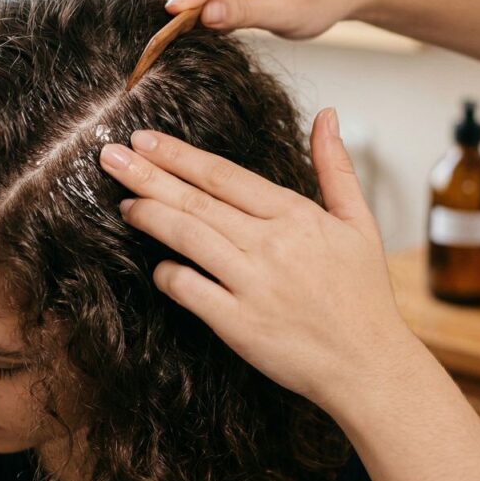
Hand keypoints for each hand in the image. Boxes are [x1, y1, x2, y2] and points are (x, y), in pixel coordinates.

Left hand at [98, 108, 415, 407]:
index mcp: (295, 216)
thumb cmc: (361, 295)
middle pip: (196, 200)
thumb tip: (326, 115)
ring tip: (123, 202)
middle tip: (110, 156)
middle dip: (147, 175)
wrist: (368, 364)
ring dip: (149, 216)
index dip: (179, 155)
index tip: (145, 139)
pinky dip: (167, 275)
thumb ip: (335, 167)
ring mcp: (252, 284)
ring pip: (187, 237)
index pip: (224, 175)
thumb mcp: (359, 222)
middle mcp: (271, 244)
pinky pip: (189, 290)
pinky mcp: (238, 324)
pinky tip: (156, 266)